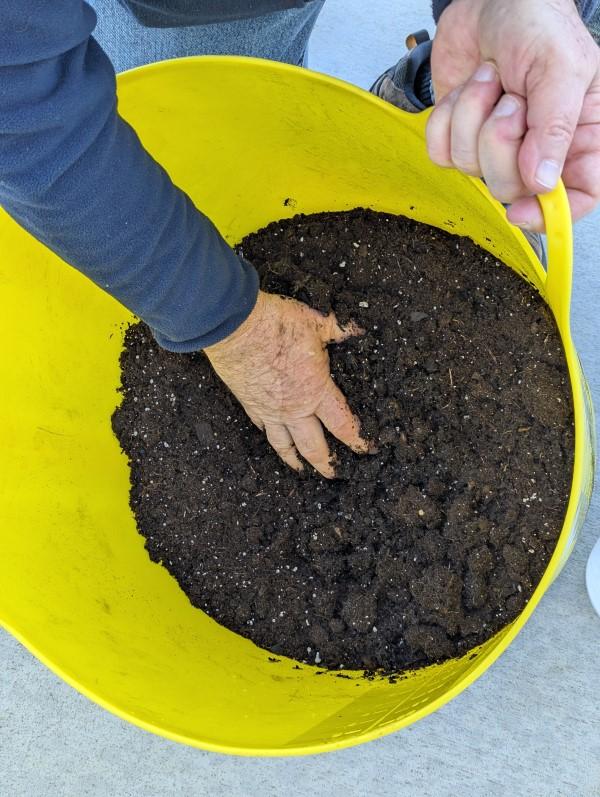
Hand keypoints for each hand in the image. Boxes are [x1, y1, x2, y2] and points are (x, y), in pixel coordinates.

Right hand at [204, 290, 368, 477]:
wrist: (236, 328)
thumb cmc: (277, 325)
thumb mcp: (316, 323)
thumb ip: (339, 330)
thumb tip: (359, 330)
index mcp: (316, 392)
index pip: (343, 425)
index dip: (356, 441)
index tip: (365, 450)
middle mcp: (294, 408)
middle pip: (313, 445)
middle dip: (325, 462)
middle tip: (333, 473)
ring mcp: (270, 410)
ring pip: (284, 444)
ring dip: (295, 460)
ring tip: (301, 469)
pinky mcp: (249, 403)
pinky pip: (262, 427)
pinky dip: (269, 436)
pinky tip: (273, 439)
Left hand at [427, 0, 599, 230]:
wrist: (490, 1)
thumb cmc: (537, 24)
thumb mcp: (561, 67)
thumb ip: (555, 126)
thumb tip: (542, 184)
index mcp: (580, 137)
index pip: (579, 198)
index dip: (548, 214)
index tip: (519, 210)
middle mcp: (538, 151)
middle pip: (510, 189)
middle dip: (500, 140)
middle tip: (511, 98)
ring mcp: (496, 150)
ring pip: (471, 170)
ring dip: (473, 116)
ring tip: (491, 80)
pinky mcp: (460, 139)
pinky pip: (442, 155)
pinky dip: (447, 119)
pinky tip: (467, 90)